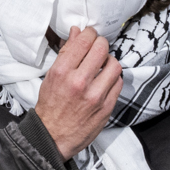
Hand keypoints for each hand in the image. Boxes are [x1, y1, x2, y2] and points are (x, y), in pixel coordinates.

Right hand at [32, 26, 123, 156]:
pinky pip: (118, 82)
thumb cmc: (50, 106)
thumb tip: (76, 32)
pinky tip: (106, 79)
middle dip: (100, 44)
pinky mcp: (106, 107)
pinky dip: (114, 77)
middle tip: (97, 47)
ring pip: (114, 64)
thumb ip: (66, 53)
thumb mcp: (51, 76)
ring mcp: (95, 95)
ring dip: (109, 61)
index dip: (89, 33)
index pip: (84, 40)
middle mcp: (79, 82)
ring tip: (103, 65)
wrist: (53, 136)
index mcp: (62, 72)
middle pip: (101, 49)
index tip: (89, 35)